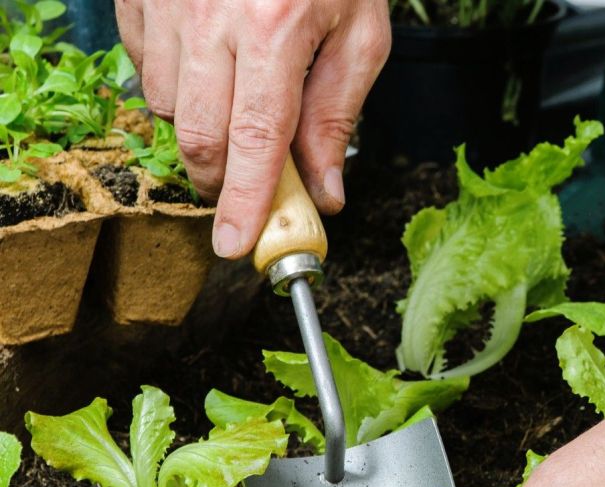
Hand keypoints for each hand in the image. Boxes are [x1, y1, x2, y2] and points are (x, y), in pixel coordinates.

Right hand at [115, 0, 390, 256]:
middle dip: (221, 178)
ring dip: (202, 125)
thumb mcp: (362, 33)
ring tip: (240, 96)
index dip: (244, 201)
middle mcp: (210, 16)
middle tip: (246, 186)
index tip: (235, 245)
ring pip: (167, 107)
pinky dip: (175, 83)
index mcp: (274, 29)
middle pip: (200, 136)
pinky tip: (210, 62)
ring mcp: (166, 2)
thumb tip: (326, 193)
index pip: (255, 141)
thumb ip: (338, 116)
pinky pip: (143, 66)